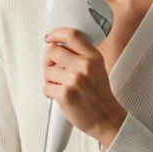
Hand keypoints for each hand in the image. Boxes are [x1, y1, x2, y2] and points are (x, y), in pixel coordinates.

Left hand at [43, 27, 127, 147]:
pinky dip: (49, 91)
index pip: (71, 35)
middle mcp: (85, 66)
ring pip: (47, 70)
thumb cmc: (100, 94)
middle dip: (48, 59)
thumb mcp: (98, 67)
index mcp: (93, 57)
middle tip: (52, 66)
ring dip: (49, 78)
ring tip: (59, 85)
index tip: (49, 37)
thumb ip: (81, 54)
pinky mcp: (65, 94)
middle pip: (53, 50)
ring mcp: (74, 80)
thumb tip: (58, 44)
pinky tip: (58, 94)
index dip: (56, 33)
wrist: (106, 118)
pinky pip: (46, 86)